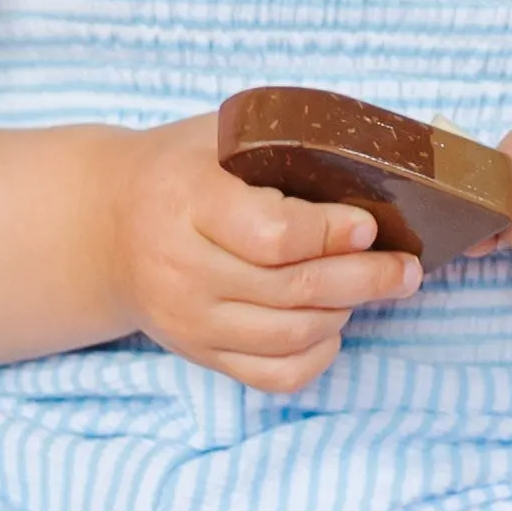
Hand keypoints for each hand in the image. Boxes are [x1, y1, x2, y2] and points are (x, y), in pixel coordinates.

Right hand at [105, 120, 419, 393]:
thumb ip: (286, 143)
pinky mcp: (198, 354)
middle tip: (406, 268)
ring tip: (375, 286)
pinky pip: (273, 375)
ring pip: (290, 335)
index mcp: (185, 200)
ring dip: (347, 311)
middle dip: (366, 279)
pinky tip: (332, 323)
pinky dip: (317, 355)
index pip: (272, 235)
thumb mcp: (220, 134)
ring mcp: (188, 319)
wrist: (106, 225)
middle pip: (291, 289)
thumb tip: (377, 167)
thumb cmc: (181, 168)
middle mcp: (181, 268)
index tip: (369, 225)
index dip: (331, 234)